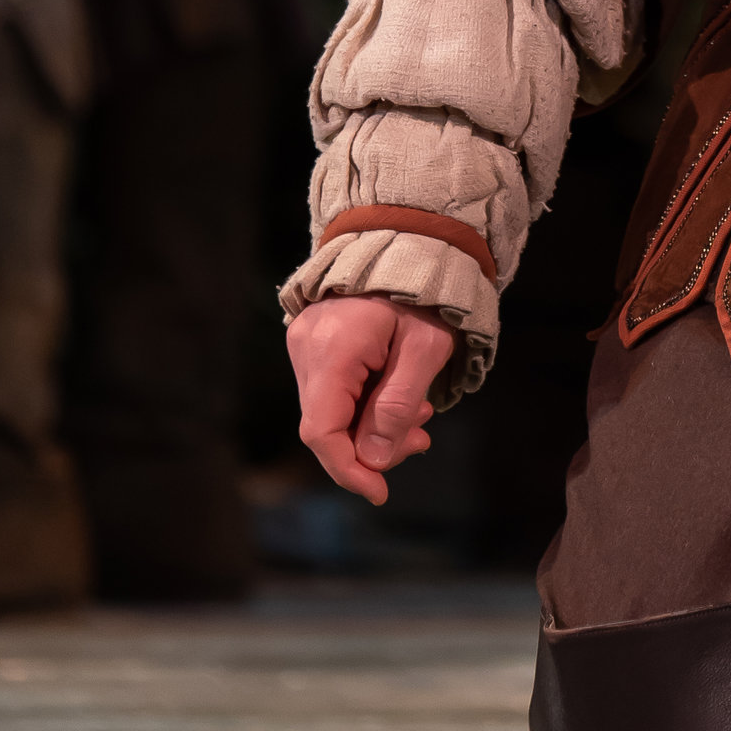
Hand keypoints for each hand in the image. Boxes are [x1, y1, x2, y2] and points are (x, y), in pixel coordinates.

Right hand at [288, 297, 459, 505]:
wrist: (407, 238)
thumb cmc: (423, 291)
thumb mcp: (425, 348)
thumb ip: (397, 404)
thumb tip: (374, 460)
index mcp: (332, 349)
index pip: (322, 431)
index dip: (348, 469)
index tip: (379, 492)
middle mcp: (306, 348)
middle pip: (328, 424)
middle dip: (373, 445)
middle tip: (421, 439)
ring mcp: (305, 344)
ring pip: (331, 410)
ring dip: (374, 423)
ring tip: (418, 413)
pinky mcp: (313, 342)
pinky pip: (334, 390)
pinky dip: (365, 402)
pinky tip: (397, 397)